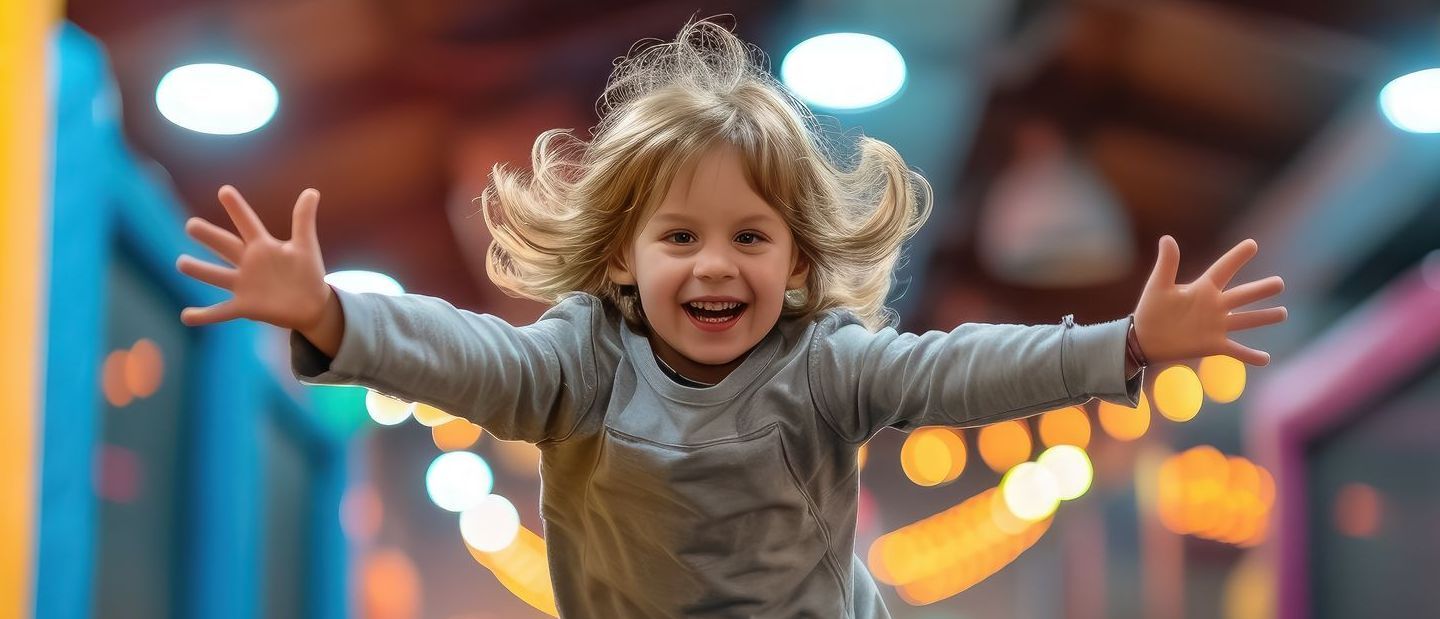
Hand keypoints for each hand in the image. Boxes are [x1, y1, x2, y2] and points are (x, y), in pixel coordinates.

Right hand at [177, 185, 331, 330]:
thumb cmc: (307, 272)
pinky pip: (221, 311)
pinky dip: (204, 315)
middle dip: (209, 236)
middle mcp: (248, 263)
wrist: (311, 304)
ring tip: (181, 263)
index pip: (248, 223)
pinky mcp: (245, 307)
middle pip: (226, 246)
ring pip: (217, 276)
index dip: (238, 208)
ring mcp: (244, 285)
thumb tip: (312, 191)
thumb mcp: (306, 246)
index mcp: (262, 246)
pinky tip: (186, 316)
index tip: (225, 190)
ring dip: (200, 270)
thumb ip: (304, 219)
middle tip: (191, 225)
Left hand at [1132, 235, 1286, 365]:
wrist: (1144, 339)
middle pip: (1242, 295)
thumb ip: (1167, 263)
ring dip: (1264, 317)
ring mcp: (1216, 326)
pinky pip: (1236, 350)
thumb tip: (1167, 238)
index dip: (1237, 257)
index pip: (1224, 269)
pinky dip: (1250, 355)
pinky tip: (1266, 359)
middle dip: (1261, 290)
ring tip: (1283, 313)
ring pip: (1246, 320)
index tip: (1252, 244)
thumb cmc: (1150, 310)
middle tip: (1280, 283)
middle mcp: (1214, 306)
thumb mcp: (1158, 285)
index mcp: (1202, 289)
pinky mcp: (1213, 345)